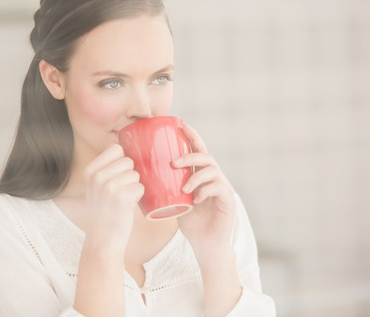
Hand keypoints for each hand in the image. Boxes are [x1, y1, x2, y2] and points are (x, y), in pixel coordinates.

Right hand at [83, 144, 143, 254]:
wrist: (102, 240)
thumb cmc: (104, 211)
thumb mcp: (96, 186)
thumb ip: (106, 168)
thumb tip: (123, 146)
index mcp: (90, 170)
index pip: (116, 149)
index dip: (123, 161)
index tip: (118, 176)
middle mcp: (97, 176)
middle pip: (129, 161)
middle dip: (130, 175)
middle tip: (120, 192)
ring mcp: (109, 186)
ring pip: (136, 174)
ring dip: (135, 186)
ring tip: (123, 200)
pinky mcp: (122, 197)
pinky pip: (141, 187)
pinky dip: (139, 197)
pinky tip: (127, 206)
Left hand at [174, 124, 235, 253]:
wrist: (206, 245)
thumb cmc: (190, 223)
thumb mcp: (175, 201)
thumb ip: (166, 188)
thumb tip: (141, 176)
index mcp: (202, 176)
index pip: (198, 151)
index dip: (192, 137)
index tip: (182, 125)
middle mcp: (214, 178)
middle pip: (206, 156)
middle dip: (190, 155)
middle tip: (174, 162)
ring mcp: (222, 188)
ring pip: (213, 170)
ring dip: (195, 176)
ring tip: (184, 186)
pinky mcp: (228, 201)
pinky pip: (219, 188)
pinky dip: (205, 190)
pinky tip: (195, 199)